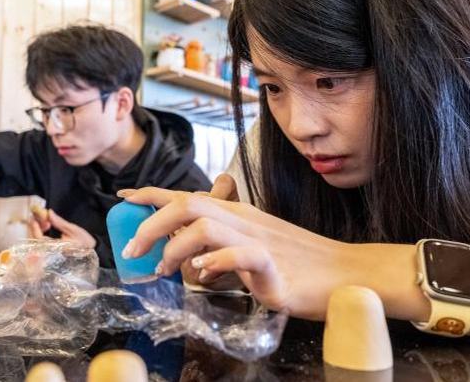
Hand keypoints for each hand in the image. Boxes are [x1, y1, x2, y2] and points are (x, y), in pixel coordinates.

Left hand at [28, 205, 96, 248]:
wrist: (91, 249)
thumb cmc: (83, 240)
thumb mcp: (73, 229)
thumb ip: (60, 222)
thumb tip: (49, 213)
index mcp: (57, 249)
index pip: (41, 240)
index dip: (36, 229)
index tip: (35, 220)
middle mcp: (52, 253)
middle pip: (36, 241)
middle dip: (36, 228)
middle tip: (43, 218)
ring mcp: (51, 253)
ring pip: (38, 242)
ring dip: (38, 230)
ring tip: (47, 222)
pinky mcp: (51, 251)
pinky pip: (41, 242)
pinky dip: (41, 233)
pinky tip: (47, 227)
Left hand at [118, 183, 358, 319]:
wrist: (346, 272)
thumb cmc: (301, 263)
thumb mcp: (253, 247)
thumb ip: (221, 246)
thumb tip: (188, 257)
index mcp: (237, 214)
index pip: (187, 195)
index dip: (151, 194)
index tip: (123, 197)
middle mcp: (244, 220)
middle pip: (189, 204)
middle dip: (151, 223)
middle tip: (132, 249)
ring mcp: (259, 240)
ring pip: (206, 225)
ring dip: (176, 246)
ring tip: (163, 269)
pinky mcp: (274, 266)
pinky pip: (241, 256)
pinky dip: (216, 263)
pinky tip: (203, 275)